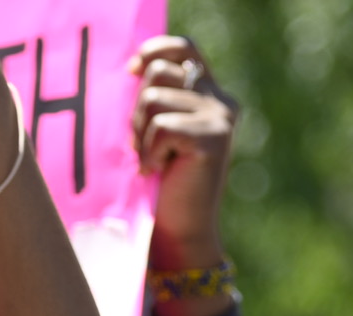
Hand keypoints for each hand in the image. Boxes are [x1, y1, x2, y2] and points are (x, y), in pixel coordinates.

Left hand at [132, 38, 235, 275]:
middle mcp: (220, 100)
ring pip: (153, 99)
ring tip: (153, 161)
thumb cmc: (160, 185)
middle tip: (143, 146)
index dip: (154, 51)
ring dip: (141, 134)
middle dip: (138, 109)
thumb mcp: (155, 131)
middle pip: (159, 73)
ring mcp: (221, 117)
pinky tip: (158, 171)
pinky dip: (150, 151)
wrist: (179, 232)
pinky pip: (161, 126)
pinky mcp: (215, 137)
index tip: (131, 71)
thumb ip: (155, 98)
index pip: (183, 47)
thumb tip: (132, 67)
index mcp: (208, 94)